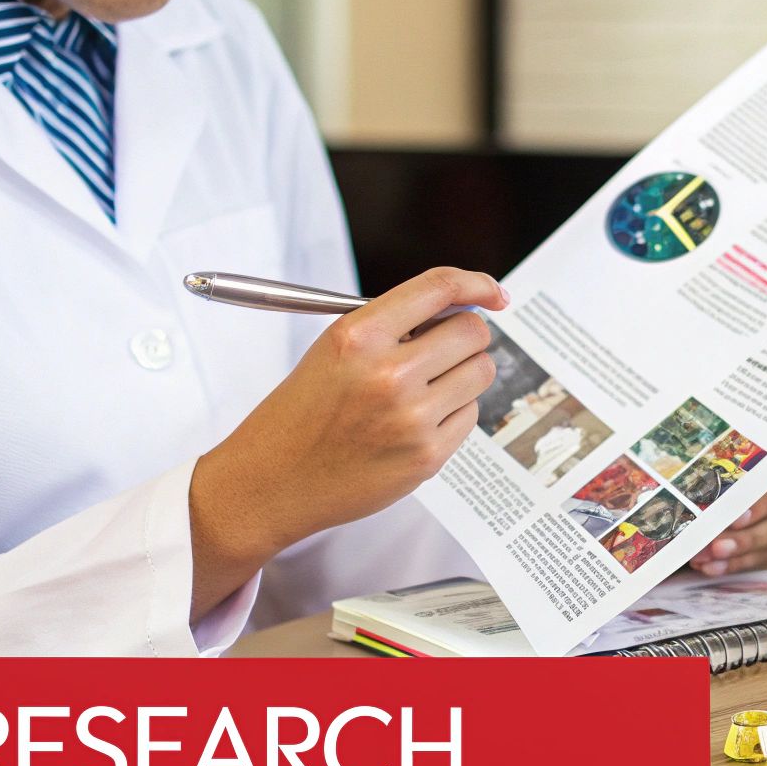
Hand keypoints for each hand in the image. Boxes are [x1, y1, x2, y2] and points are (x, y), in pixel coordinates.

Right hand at [188, 268, 507, 617]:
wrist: (273, 481)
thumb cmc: (302, 412)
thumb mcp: (333, 349)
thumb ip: (393, 326)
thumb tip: (461, 310)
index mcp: (359, 336)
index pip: (440, 289)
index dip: (476, 284)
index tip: (493, 294)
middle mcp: (388, 374)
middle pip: (473, 332)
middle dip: (466, 336)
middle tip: (445, 349)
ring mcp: (412, 418)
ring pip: (480, 372)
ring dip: (463, 374)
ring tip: (425, 388)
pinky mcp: (427, 456)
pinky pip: (470, 415)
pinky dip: (453, 413)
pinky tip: (415, 422)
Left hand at [690, 458, 766, 575]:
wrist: (762, 479)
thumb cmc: (749, 465)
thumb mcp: (745, 462)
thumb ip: (732, 475)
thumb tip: (700, 496)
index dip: (762, 506)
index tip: (734, 519)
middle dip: (744, 539)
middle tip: (713, 547)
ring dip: (737, 556)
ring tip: (705, 560)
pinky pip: (766, 560)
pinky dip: (737, 564)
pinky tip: (713, 567)